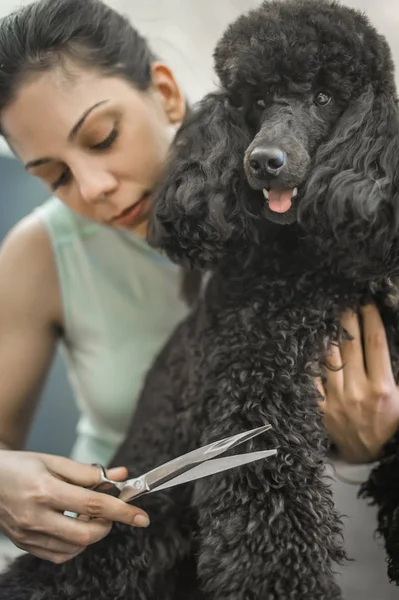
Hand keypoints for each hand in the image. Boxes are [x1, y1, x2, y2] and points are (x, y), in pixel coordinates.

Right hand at [0, 451, 149, 562]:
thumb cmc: (21, 466)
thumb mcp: (55, 461)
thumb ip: (89, 472)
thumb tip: (121, 476)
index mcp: (45, 491)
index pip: (93, 504)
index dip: (122, 511)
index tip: (142, 517)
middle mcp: (36, 517)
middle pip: (86, 534)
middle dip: (107, 524)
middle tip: (109, 509)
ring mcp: (29, 535)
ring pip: (75, 548)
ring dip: (91, 533)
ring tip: (88, 513)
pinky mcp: (25, 545)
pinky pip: (60, 554)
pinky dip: (75, 544)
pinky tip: (75, 525)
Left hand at [317, 304, 398, 463]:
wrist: (366, 454)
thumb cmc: (389, 425)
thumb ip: (397, 371)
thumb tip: (392, 345)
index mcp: (382, 389)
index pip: (375, 345)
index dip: (371, 321)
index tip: (368, 304)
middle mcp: (357, 391)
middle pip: (350, 346)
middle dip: (349, 321)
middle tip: (346, 303)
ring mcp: (335, 399)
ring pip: (329, 357)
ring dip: (330, 336)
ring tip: (330, 319)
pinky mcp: (320, 406)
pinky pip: (313, 377)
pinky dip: (312, 360)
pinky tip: (313, 344)